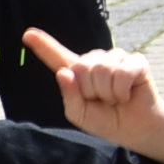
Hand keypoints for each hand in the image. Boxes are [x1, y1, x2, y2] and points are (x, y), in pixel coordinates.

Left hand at [27, 30, 163, 163]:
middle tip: (102, 100)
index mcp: (76, 74)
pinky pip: (122, 72)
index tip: (27, 34)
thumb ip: (68, 96)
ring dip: (107, 92)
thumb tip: (64, 72)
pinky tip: (126, 95)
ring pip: (102, 69)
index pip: (56, 57)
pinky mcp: (136, 61)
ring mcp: (116, 58)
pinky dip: (122, 90)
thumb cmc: (105, 120)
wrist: (134, 129)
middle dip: (90, 90)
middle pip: (81, 67)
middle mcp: (94, 61)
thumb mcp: (79, 114)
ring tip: (114, 98)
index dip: (43, 45)